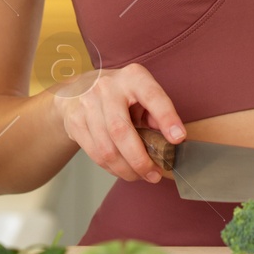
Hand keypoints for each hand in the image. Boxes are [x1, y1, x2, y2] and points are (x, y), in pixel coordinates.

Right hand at [50, 62, 184, 183]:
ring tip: (140, 176)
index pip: (152, 96)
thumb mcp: (141, 95)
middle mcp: (108, 87)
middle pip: (121, 131)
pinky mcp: (75, 121)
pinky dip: (111, 168)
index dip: (166, 118)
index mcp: (133, 77)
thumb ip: (155, 114)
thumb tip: (170, 141)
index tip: (178, 138)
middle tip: (154, 175)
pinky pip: (95, 153)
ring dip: (126, 169)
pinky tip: (122, 170)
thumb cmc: (120, 95)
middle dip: (140, 160)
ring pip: (106, 148)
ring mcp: (87, 103)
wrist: (78, 89)